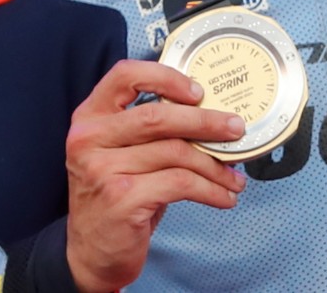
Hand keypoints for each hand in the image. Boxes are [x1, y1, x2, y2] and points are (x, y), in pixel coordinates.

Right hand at [63, 59, 248, 292]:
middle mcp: (89, 138)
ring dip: (215, 166)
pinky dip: (211, 189)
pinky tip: (224, 196)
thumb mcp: (124, 153)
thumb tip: (214, 114)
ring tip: (234, 177)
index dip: (166, 77)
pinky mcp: (121, 197)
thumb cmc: (119, 194)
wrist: (93, 252)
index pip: (125, 75)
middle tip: (237, 130)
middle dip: (207, 122)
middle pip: (159, 117)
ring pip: (176, 153)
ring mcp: (102, 169)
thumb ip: (152, 130)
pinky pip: (181, 183)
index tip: (199, 92)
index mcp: (91, 117)